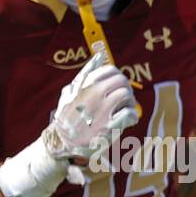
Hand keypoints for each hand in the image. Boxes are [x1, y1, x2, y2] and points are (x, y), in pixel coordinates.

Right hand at [43, 48, 138, 164]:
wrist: (63, 141)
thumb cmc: (68, 114)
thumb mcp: (70, 90)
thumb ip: (85, 73)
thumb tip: (99, 56)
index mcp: (85, 85)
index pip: (110, 70)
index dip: (117, 77)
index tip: (115, 86)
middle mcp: (94, 95)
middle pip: (122, 81)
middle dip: (126, 88)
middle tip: (123, 99)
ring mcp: (102, 111)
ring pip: (126, 95)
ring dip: (130, 102)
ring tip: (125, 109)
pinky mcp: (109, 127)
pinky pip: (129, 114)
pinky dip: (132, 116)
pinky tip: (128, 120)